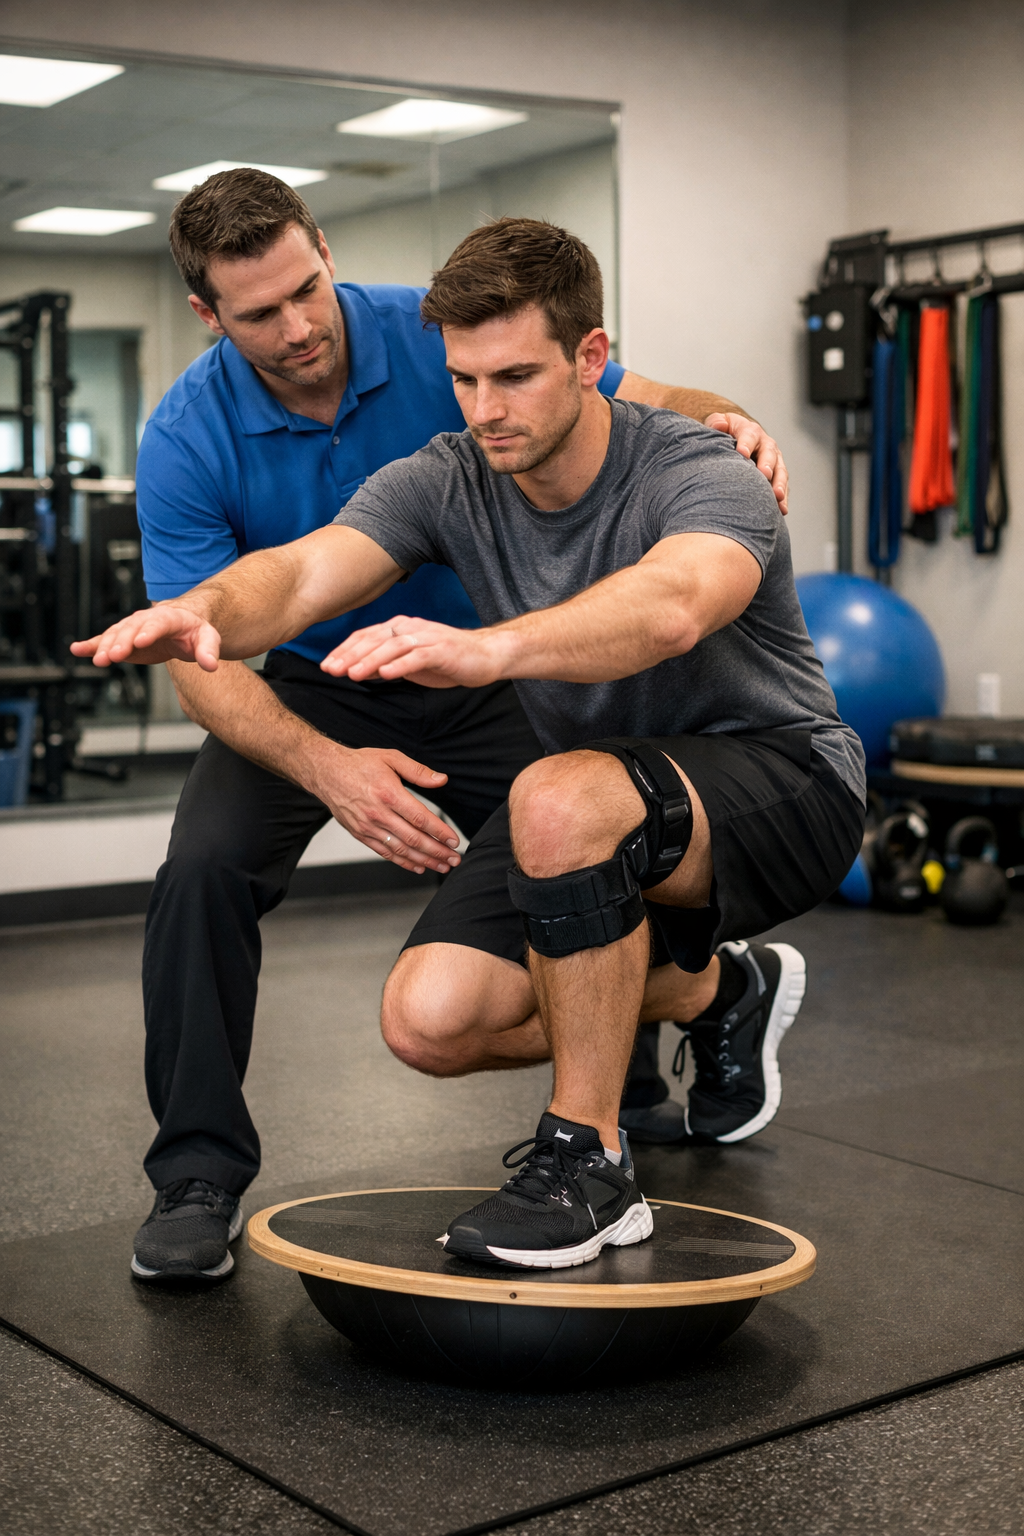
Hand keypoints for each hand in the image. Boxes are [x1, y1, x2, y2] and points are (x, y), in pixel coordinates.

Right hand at [70, 604, 221, 669]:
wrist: (182, 623)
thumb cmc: (195, 630)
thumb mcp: (208, 637)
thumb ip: (209, 650)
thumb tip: (211, 665)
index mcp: (170, 617)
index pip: (158, 623)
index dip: (149, 631)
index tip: (139, 641)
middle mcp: (147, 619)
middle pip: (132, 628)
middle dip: (121, 641)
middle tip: (113, 656)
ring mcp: (132, 628)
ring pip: (116, 635)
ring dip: (105, 646)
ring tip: (98, 660)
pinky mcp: (123, 639)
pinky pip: (104, 640)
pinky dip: (90, 645)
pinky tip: (77, 650)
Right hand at [312, 744, 461, 874]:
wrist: (326, 772)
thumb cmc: (359, 764)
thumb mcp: (391, 757)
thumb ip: (418, 771)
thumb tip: (441, 780)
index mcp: (389, 793)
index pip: (420, 818)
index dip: (439, 832)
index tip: (454, 841)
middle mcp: (378, 813)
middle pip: (413, 838)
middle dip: (437, 852)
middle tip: (454, 859)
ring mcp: (368, 826)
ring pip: (401, 849)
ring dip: (424, 861)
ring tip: (442, 866)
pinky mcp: (361, 834)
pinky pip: (385, 852)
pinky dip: (403, 862)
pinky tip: (418, 866)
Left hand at [322, 615, 508, 688]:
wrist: (485, 656)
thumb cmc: (446, 660)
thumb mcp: (408, 663)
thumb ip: (383, 664)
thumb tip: (355, 670)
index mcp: (400, 629)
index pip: (366, 637)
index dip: (344, 650)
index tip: (326, 666)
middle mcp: (410, 628)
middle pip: (374, 640)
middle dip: (350, 655)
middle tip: (332, 670)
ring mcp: (427, 638)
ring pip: (392, 647)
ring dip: (370, 660)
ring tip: (352, 674)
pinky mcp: (442, 650)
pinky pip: (417, 656)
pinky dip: (400, 665)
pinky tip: (385, 675)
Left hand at [705, 412, 788, 513]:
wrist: (735, 443)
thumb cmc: (724, 435)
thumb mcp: (718, 425)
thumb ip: (716, 422)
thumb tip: (719, 424)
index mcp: (750, 431)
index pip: (749, 434)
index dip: (746, 442)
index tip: (742, 453)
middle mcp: (765, 444)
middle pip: (769, 453)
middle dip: (767, 464)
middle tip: (764, 474)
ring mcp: (773, 461)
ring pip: (780, 471)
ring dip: (779, 484)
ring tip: (777, 496)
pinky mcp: (777, 476)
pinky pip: (782, 487)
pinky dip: (782, 499)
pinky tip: (781, 510)